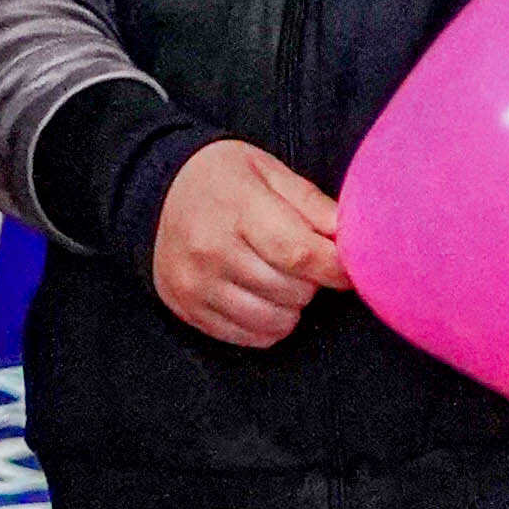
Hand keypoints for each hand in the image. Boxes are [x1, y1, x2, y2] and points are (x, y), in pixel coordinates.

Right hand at [151, 139, 349, 351]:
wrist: (153, 190)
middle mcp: (212, 251)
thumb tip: (354, 237)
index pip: (301, 254)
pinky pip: (249, 337)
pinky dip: (267, 323)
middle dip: (311, 280)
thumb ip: (312, 204)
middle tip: (299, 259)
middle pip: (293, 291)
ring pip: (275, 321)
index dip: (337, 268)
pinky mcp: (187, 308)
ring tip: (277, 276)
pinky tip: (259, 295)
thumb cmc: (220, 177)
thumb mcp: (267, 171)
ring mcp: (196, 284)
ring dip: (290, 305)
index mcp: (238, 209)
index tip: (349, 266)